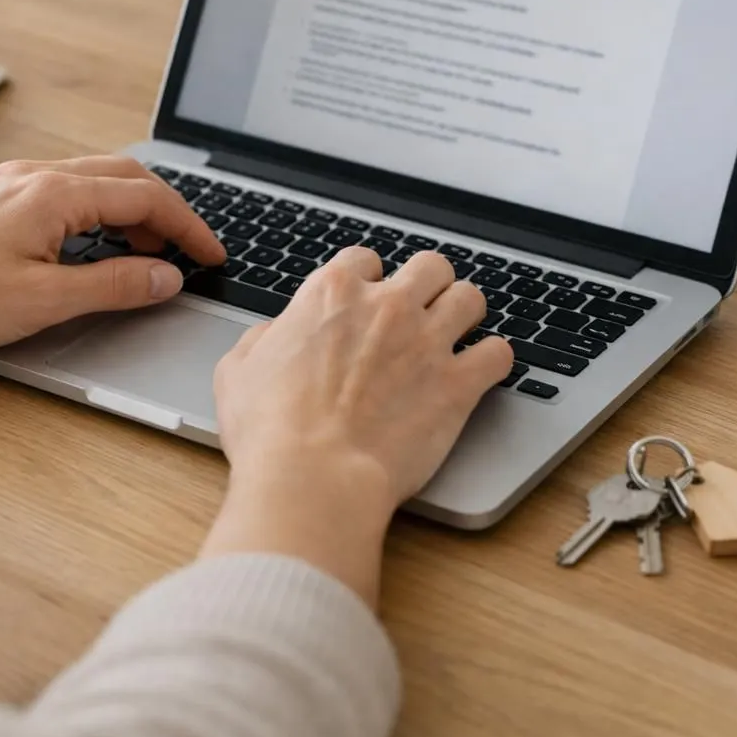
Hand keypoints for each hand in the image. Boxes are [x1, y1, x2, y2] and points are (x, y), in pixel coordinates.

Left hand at [0, 157, 225, 400]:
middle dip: (164, 212)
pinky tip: (92, 247)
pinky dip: (94, 214)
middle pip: (122, 177)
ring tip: (147, 254)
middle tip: (187, 253)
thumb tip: (165, 276)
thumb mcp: (45, 302)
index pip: (144, 196)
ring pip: (92, 181)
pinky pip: (62, 191)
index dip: (187, 227)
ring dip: (129, 211)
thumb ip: (114, 286)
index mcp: (52, 193)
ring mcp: (9, 183)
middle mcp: (32, 176)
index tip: (212, 255)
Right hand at [199, 247, 512, 604]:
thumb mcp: (237, 371)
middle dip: (426, 285)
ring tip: (457, 334)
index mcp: (331, 294)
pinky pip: (499, 353)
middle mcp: (386, 306)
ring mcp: (427, 342)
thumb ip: (261, 340)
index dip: (366, 280)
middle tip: (419, 311)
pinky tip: (481, 372)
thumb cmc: (270, 430)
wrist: (313, 477)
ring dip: (464, 314)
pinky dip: (493, 361)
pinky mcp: (459, 385)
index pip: (363, 259)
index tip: (367, 299)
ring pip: (470, 298)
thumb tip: (274, 335)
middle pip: (429, 266)